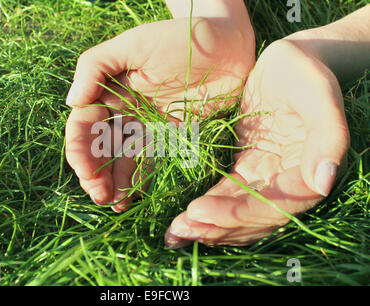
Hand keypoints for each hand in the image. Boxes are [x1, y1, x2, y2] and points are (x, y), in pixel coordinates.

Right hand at [66, 16, 254, 210]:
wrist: (227, 46)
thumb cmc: (179, 38)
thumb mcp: (133, 44)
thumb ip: (96, 66)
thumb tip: (71, 102)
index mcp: (109, 90)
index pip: (84, 124)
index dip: (80, 148)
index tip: (84, 169)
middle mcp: (124, 112)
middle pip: (99, 147)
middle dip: (93, 171)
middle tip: (97, 193)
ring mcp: (146, 127)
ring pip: (120, 160)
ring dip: (111, 182)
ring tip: (109, 202)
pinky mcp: (169, 139)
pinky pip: (148, 163)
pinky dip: (135, 182)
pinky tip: (127, 198)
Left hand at [165, 39, 349, 247]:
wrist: (290, 62)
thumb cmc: (304, 72)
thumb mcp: (318, 94)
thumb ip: (327, 136)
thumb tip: (321, 183)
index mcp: (306, 171)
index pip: (274, 206)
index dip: (238, 214)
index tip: (200, 210)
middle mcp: (286, 183)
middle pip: (252, 218)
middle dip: (216, 227)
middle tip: (177, 232)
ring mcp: (265, 177)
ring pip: (237, 213)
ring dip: (208, 227)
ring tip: (173, 235)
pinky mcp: (248, 169)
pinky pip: (226, 196)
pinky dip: (207, 210)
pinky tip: (184, 219)